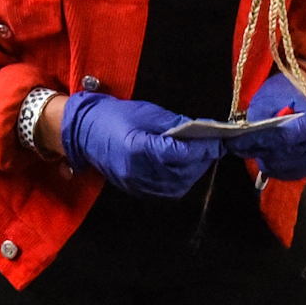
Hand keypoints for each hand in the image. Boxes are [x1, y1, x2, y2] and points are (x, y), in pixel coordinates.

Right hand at [59, 94, 222, 197]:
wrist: (85, 132)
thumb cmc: (115, 116)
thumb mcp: (147, 112)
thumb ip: (176, 124)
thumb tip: (203, 132)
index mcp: (138, 148)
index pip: (180, 153)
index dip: (204, 149)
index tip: (220, 142)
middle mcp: (137, 171)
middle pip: (182, 173)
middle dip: (202, 160)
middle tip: (214, 147)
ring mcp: (136, 184)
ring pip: (177, 186)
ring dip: (193, 172)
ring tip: (201, 157)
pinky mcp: (136, 190)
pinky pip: (166, 192)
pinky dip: (181, 181)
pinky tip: (185, 168)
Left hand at [237, 74, 305, 180]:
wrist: (298, 97)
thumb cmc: (283, 94)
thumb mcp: (268, 99)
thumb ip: (258, 120)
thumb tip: (241, 139)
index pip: (283, 137)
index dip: (258, 140)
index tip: (234, 142)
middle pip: (280, 154)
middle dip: (255, 150)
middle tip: (233, 145)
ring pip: (279, 166)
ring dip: (260, 158)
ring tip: (245, 147)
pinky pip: (282, 172)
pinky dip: (268, 164)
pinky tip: (260, 153)